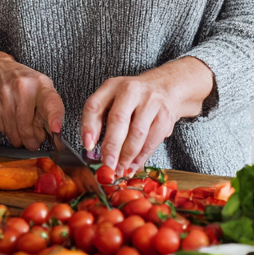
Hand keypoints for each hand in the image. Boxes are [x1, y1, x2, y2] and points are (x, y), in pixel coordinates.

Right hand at [0, 38, 64, 150]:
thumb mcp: (42, 89)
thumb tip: (58, 138)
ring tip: (23, 130)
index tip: (55, 132)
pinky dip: (9, 133)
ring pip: (18, 134)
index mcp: (41, 84)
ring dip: (22, 138)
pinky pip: (5, 131)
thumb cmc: (23, 83)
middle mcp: (24, 89)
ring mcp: (6, 99)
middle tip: (37, 137)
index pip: (51, 103)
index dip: (53, 119)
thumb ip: (50, 112)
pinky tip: (10, 122)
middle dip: (36, 139)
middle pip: (32, 128)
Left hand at [81, 57, 213, 174]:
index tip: (88, 146)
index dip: (89, 127)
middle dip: (112, 146)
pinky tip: (134, 164)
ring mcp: (150, 102)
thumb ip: (99, 118)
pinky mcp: (165, 115)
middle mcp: (131, 90)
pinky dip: (142, 156)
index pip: (95, 105)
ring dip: (127, 155)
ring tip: (120, 168)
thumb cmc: (133, 98)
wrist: (165, 87)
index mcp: (112, 86)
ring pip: (137, 132)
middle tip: (107, 165)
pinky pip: (152, 140)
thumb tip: (92, 147)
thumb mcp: (113, 98)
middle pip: (118, 119)